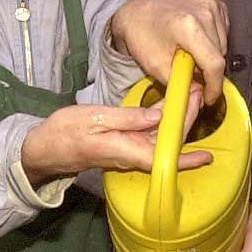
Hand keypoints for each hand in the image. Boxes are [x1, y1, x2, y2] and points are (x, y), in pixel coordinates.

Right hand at [20, 96, 210, 184]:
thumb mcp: (96, 119)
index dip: (187, 158)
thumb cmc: (65, 133)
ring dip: (176, 120)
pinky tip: (167, 108)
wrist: (44, 147)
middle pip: (167, 143)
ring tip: (187, 95)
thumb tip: (159, 117)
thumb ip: (129, 118)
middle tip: (196, 93)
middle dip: (186, 121)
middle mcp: (131, 155)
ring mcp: (128, 151)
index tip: (207, 155)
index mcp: (126, 151)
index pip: (163, 158)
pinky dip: (161, 122)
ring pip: (159, 139)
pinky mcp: (123, 145)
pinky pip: (148, 136)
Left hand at [108, 0, 229, 101]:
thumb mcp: (156, 66)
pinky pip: (222, 30)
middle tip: (189, 72)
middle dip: (208, 70)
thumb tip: (200, 94)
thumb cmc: (141, 35)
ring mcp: (210, 2)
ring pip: (223, 43)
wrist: (136, 12)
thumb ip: (181, 83)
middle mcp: (204, 10)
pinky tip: (195, 39)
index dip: (215, 86)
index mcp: (188, 25)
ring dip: (210, 54)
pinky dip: (212, 40)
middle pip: (220, 54)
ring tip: (189, 53)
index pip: (214, 63)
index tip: (209, 97)